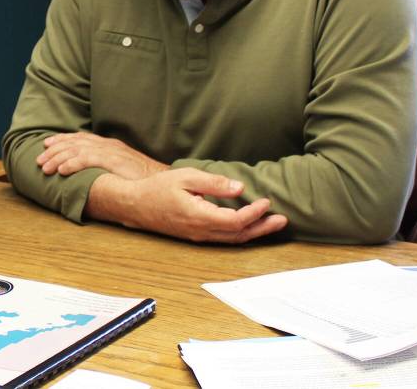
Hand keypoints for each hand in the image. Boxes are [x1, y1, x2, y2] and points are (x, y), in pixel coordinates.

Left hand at [37, 132, 164, 179]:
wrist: (164, 180)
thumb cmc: (144, 179)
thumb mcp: (122, 169)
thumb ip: (108, 168)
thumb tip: (92, 175)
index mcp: (110, 145)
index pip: (81, 139)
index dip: (62, 140)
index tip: (47, 144)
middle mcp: (109, 145)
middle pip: (75, 142)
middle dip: (55, 149)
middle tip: (40, 159)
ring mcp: (112, 152)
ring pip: (77, 150)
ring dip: (58, 158)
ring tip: (45, 168)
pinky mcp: (114, 161)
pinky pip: (88, 159)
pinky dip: (72, 164)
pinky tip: (61, 170)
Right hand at [86, 168, 288, 243]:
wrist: (135, 205)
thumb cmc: (158, 188)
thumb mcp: (186, 177)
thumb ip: (213, 183)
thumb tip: (239, 188)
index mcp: (200, 216)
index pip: (235, 221)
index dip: (254, 213)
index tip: (265, 201)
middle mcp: (201, 232)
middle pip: (238, 235)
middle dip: (262, 228)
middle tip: (282, 220)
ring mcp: (198, 237)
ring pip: (232, 239)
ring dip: (254, 233)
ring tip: (271, 224)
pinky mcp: (196, 236)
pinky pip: (223, 238)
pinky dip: (240, 233)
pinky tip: (248, 226)